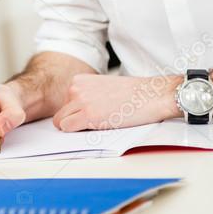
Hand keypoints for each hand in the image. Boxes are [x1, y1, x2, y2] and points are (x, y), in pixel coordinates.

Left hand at [52, 73, 177, 131]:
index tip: (95, 113)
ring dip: (77, 127)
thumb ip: (85, 96)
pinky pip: (67, 128)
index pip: (64, 104)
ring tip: (100, 122)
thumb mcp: (102, 88)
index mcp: (78, 80)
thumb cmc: (132, 94)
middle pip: (60, 113)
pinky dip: (79, 133)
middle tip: (97, 120)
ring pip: (61, 123)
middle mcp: (75, 88)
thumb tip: (73, 114)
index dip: (77, 113)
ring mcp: (80, 101)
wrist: (151, 94)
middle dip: (74, 121)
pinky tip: (99, 127)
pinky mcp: (88, 115)